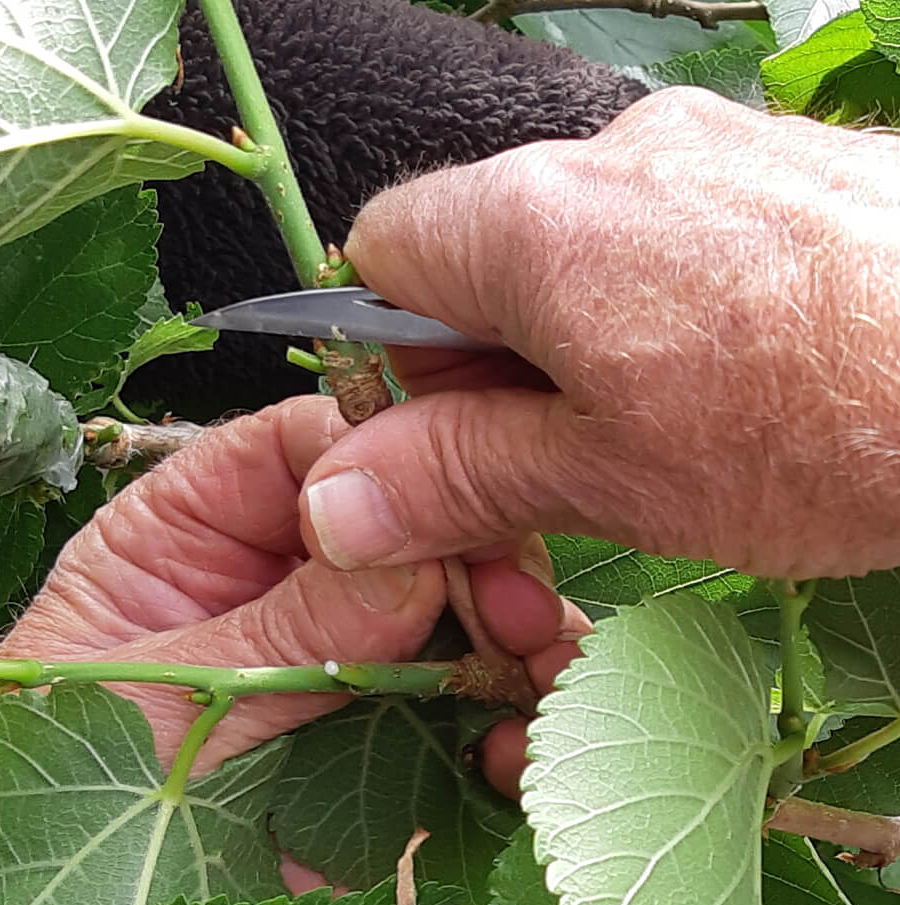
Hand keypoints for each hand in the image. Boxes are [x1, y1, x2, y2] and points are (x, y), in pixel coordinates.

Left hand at [0, 396, 583, 797]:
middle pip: (398, 523)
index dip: (383, 453)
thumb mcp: (155, 699)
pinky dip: (503, 720)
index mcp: (196, 533)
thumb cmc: (59, 793)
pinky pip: (458, 705)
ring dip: (512, 637)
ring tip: (551, 673)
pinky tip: (513, 753)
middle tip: (521, 608)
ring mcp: (337, 654)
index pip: (303, 446)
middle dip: (473, 556)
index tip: (449, 503)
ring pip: (449, 611)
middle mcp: (280, 580)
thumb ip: (279, 632)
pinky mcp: (376, 733)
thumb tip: (409, 565)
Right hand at [299, 87, 899, 579]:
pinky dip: (649, 312)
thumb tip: (337, 503)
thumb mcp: (606, 479)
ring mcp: (698, 150)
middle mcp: (604, 155)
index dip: (389, 349)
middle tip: (542, 460)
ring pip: (570, 251)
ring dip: (568, 345)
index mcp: (529, 221)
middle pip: (476, 254)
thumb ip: (456, 476)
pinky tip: (719, 380)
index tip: (433, 431)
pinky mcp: (771, 172)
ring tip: (645, 430)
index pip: (383, 251)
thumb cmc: (818, 426)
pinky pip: (660, 236)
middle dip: (483, 363)